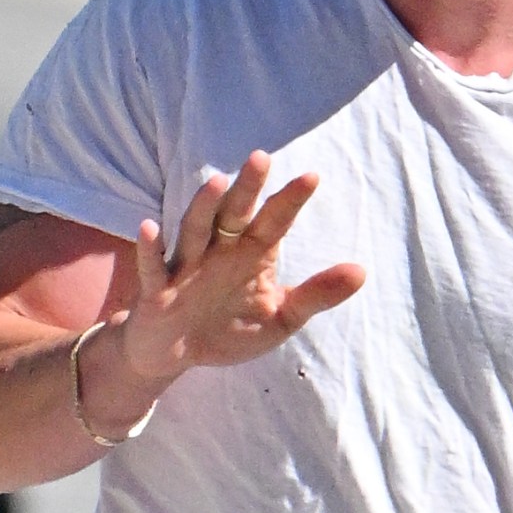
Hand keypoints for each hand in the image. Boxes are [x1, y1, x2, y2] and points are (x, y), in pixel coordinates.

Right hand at [101, 152, 365, 395]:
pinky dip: (150, 249)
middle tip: (261, 158)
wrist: (174, 354)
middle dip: (246, 189)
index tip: (312, 177)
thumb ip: (316, 295)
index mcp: (251, 253)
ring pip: (194, 231)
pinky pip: (153, 267)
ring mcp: (185, 267)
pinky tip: (149, 227)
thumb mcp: (280, 317)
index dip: (290, 201)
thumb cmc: (229, 327)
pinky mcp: (156, 291)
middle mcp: (218, 251)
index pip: (274, 222)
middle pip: (233, 215)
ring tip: (217, 183)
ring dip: (203, 208)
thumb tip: (362, 272)